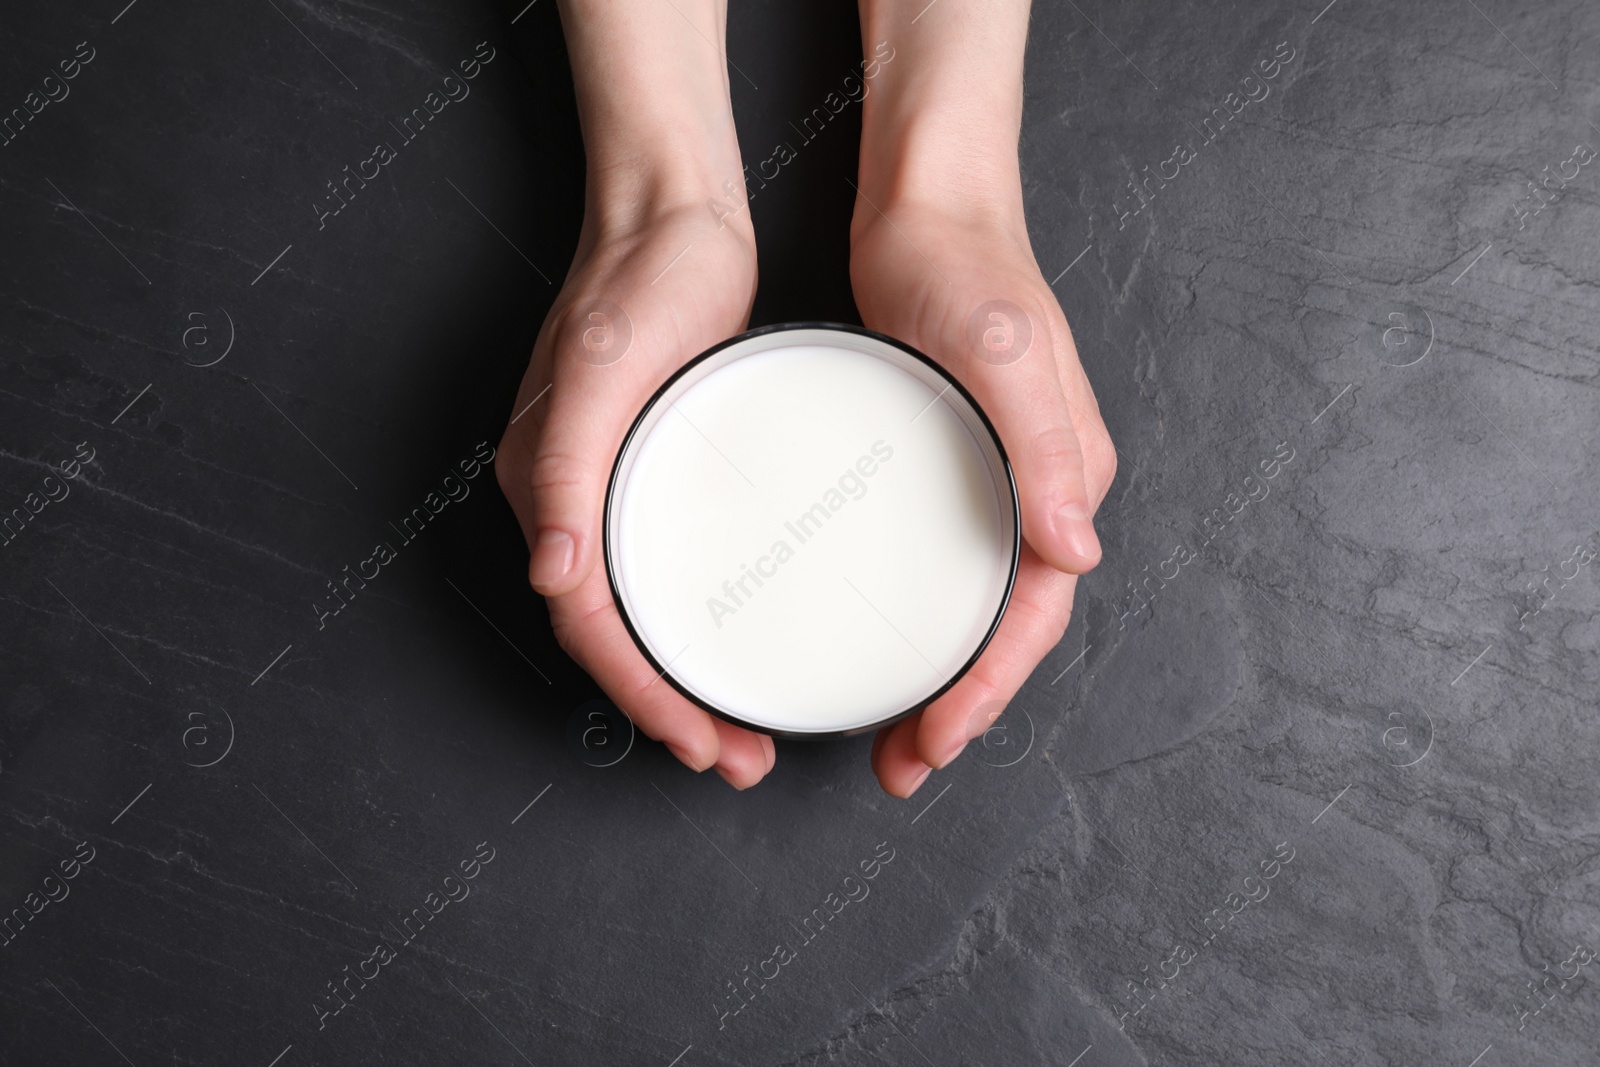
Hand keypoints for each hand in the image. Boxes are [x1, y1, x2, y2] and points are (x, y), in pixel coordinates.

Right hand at [495, 0, 774, 787]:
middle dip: (669, 707)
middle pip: (614, 633)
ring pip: (642, 611)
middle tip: (735, 758)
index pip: (588, 621)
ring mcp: (615, 486)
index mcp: (548, 488)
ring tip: (740, 733)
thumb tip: (551, 574)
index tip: (698, 738)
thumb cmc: (639, 283)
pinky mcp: (659, 468)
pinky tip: (744, 642)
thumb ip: (566, 471)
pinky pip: (670, 569)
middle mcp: (574, 500)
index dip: (640, 691)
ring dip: (685, 680)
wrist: (676, 217)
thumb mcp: (598, 371)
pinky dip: (700, 622)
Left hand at [851, 199, 1116, 796]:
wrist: (927, 210)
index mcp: (1067, 478)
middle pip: (1007, 627)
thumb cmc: (967, 269)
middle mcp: (1040, 491)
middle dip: (962, 707)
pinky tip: (877, 640)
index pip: (1035, 612)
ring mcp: (998, 482)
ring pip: (976, 606)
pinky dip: (919, 620)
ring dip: (941, 676)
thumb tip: (1078, 553)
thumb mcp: (1005, 351)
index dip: (988, 687)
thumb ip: (1047, 448)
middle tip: (902, 766)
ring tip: (891, 737)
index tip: (934, 740)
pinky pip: (945, 564)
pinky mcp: (952, 467)